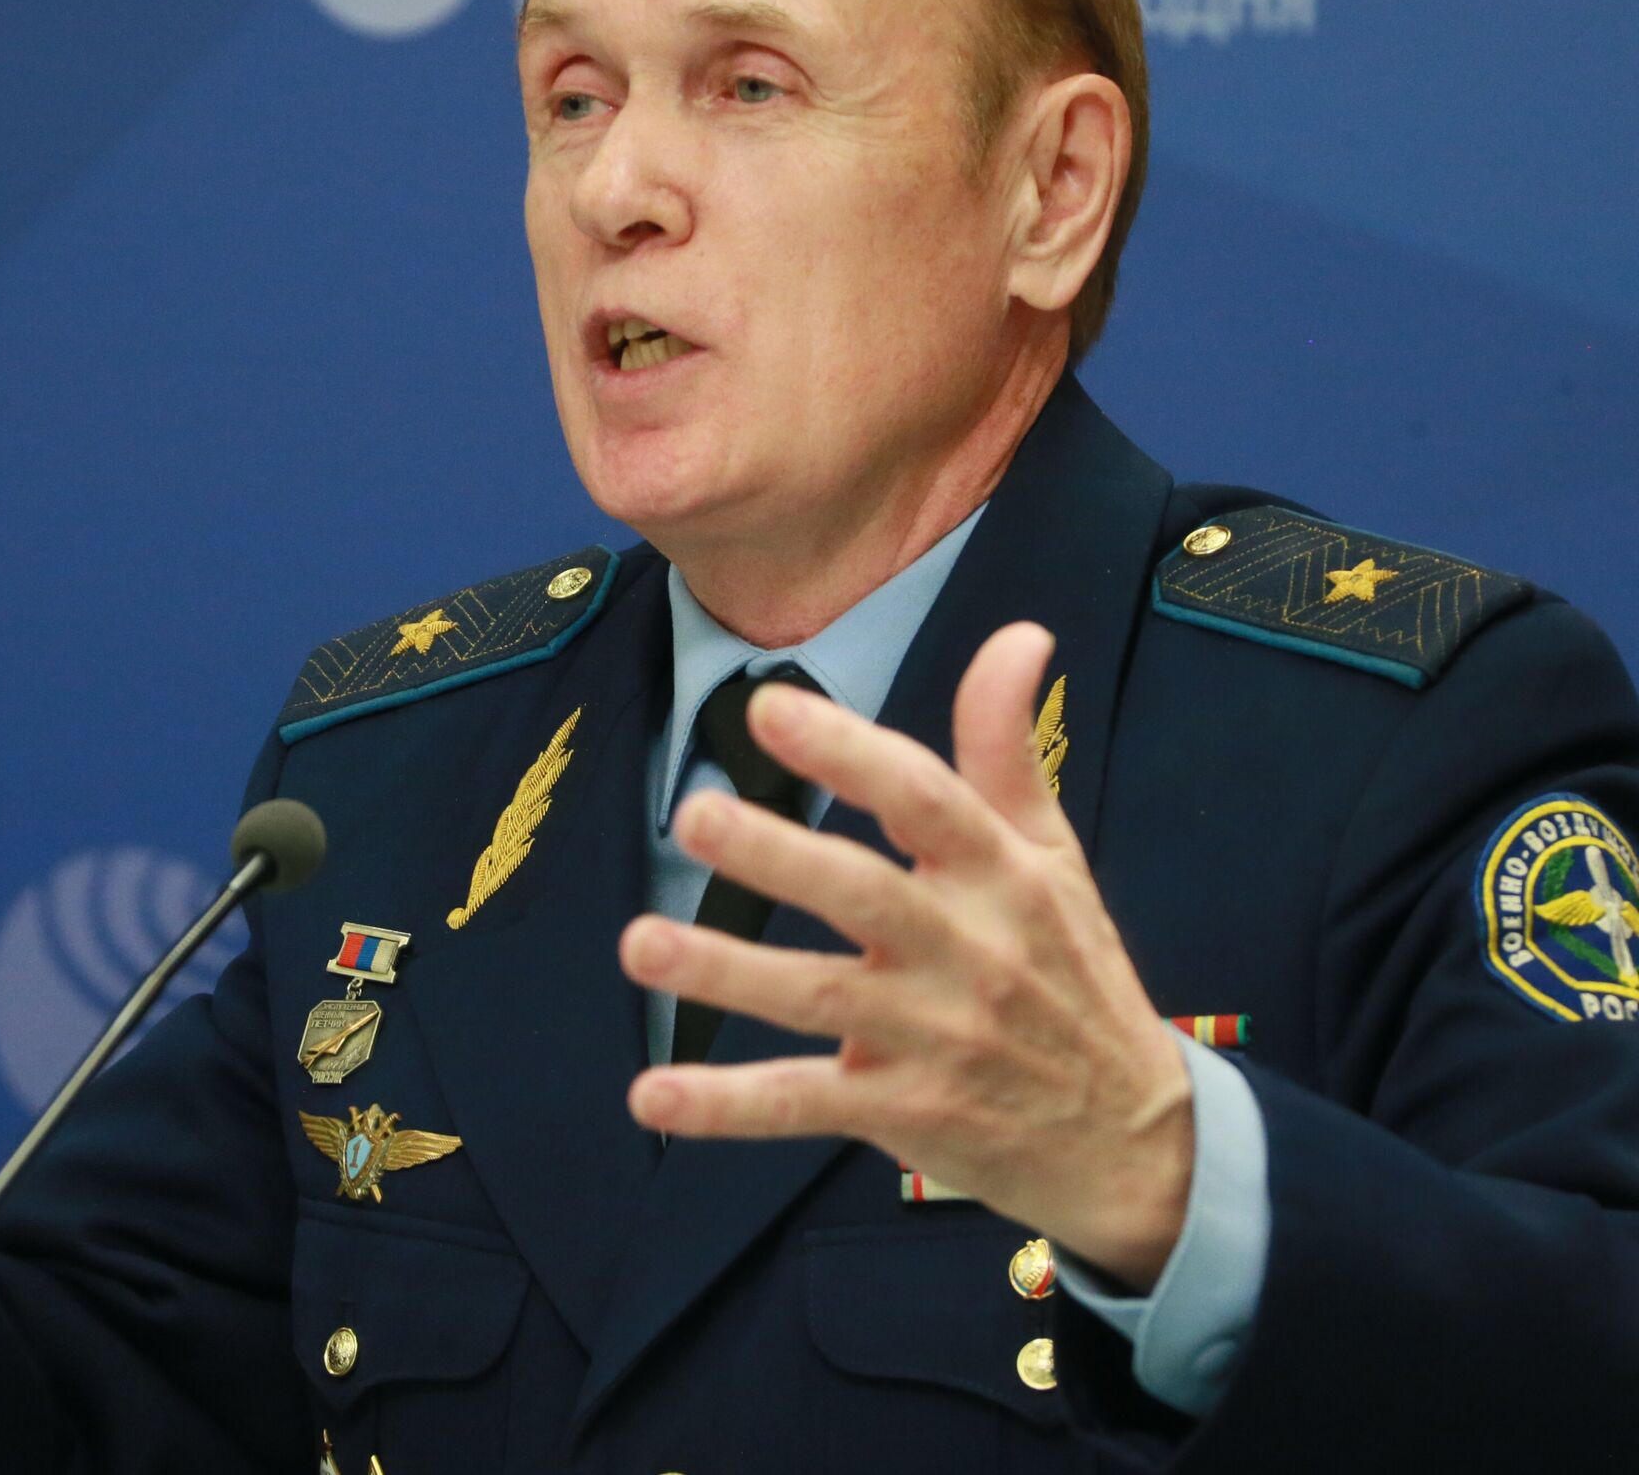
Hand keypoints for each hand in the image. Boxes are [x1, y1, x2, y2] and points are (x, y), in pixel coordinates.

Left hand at [620, 622, 1193, 1290]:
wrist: (1130, 1139)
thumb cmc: (1074, 971)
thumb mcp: (1054, 853)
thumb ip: (1007, 744)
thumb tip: (1021, 632)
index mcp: (1000, 873)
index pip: (922, 798)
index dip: (847, 752)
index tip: (769, 707)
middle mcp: (966, 950)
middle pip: (861, 894)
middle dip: (776, 855)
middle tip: (692, 818)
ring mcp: (930, 1037)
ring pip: (816, 997)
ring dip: (725, 973)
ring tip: (640, 943)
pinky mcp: (900, 1112)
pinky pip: (803, 1104)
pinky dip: (727, 1106)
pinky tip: (652, 1095)